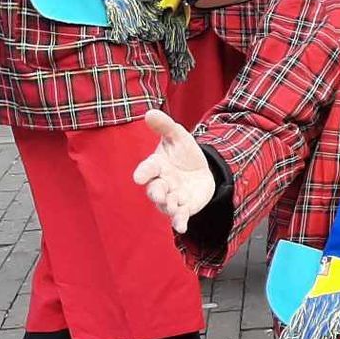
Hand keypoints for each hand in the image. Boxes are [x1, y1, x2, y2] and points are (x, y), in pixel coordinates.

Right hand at [132, 109, 218, 233]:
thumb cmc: (183, 152)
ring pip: (166, 204)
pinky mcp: (183, 208)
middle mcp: (161, 183)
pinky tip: (182, 227)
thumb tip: (149, 112)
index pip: (148, 169)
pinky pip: (179, 216)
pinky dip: (179, 221)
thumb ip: (165, 126)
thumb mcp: (178, 136)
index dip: (144, 172)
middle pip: (154, 190)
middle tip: (159, 193)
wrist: (201, 170)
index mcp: (156, 166)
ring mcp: (171, 197)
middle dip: (156, 192)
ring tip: (173, 205)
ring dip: (169, 206)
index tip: (139, 176)